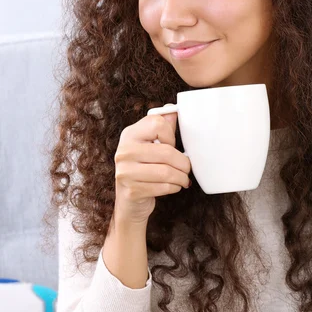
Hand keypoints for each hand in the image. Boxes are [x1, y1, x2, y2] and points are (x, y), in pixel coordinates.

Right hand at [113, 106, 190, 223]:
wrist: (129, 202)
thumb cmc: (143, 169)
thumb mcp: (149, 145)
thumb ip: (161, 127)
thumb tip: (174, 109)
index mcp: (129, 134)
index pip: (157, 124)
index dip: (171, 135)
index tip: (173, 145)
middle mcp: (124, 151)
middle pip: (166, 152)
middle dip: (184, 163)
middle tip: (187, 168)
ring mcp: (125, 172)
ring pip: (166, 172)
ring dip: (181, 177)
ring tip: (183, 179)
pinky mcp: (132, 191)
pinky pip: (163, 187)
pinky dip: (174, 187)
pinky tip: (174, 186)